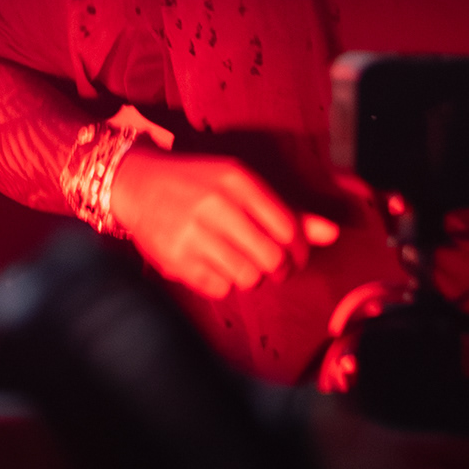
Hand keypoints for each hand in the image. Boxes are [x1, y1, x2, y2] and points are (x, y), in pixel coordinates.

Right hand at [110, 144, 338, 299]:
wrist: (135, 184)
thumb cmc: (198, 184)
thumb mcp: (241, 185)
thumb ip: (287, 212)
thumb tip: (333, 234)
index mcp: (236, 180)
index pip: (289, 229)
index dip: (300, 250)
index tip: (294, 254)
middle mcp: (214, 205)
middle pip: (272, 259)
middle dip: (280, 270)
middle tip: (275, 268)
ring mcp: (192, 233)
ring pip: (248, 278)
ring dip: (252, 278)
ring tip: (242, 264)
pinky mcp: (174, 259)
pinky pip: (219, 288)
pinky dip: (224, 283)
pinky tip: (216, 266)